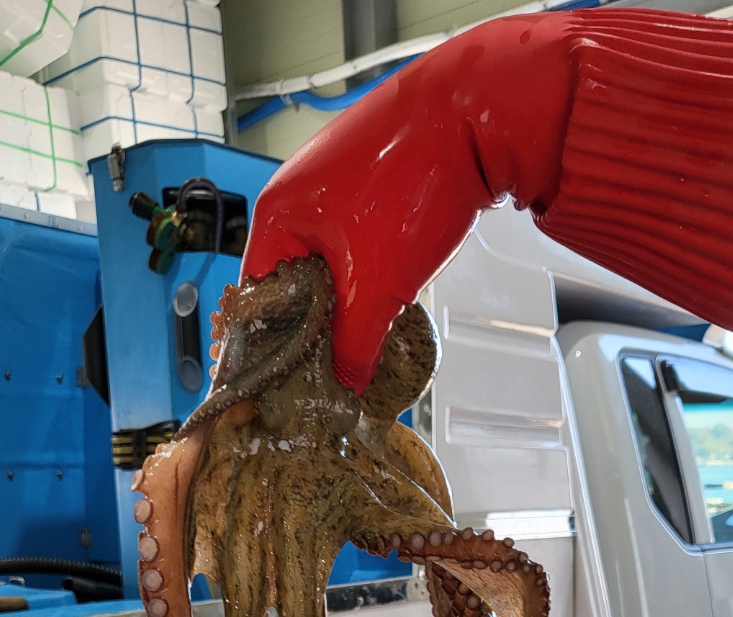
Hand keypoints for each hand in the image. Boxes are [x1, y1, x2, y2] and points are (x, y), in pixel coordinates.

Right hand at [242, 14, 573, 391]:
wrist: (476, 114)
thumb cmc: (413, 180)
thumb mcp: (379, 285)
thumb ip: (354, 345)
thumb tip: (344, 385)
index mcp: (278, 216)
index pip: (255, 299)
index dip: (270, 348)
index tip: (283, 386)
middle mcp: (298, 197)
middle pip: (292, 285)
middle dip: (314, 329)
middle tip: (329, 374)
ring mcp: (335, 188)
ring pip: (329, 267)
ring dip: (346, 305)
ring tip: (362, 343)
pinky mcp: (371, 187)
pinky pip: (357, 247)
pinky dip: (369, 277)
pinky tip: (390, 299)